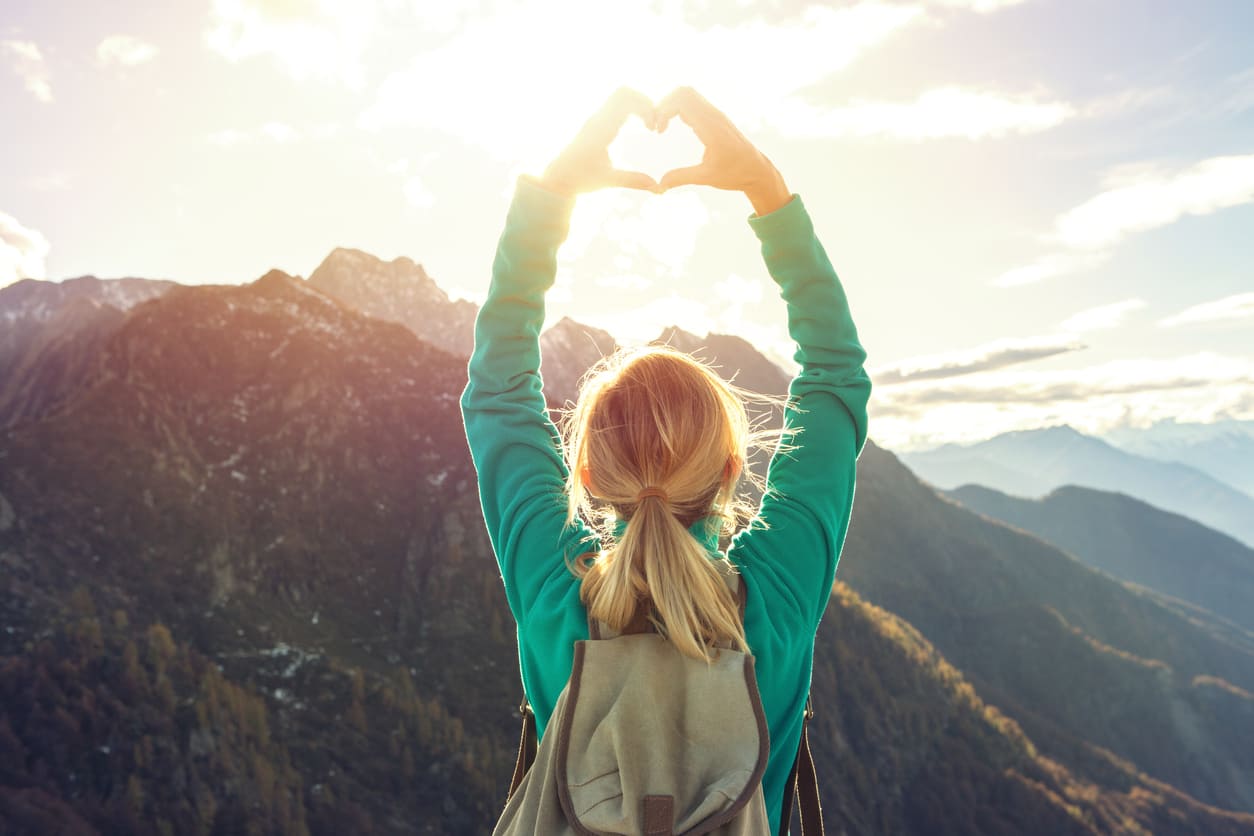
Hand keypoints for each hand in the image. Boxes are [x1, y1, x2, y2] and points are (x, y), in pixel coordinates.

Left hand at [538, 87, 660, 196]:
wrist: (557, 177)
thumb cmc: (578, 179)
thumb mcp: (607, 180)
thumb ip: (633, 180)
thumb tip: (658, 187)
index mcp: (600, 129)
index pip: (625, 100)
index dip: (645, 107)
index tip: (653, 128)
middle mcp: (598, 119)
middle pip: (624, 92)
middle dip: (645, 102)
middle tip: (654, 123)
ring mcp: (596, 118)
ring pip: (620, 96)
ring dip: (639, 105)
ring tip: (649, 125)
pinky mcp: (597, 121)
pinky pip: (617, 105)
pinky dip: (632, 109)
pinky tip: (640, 126)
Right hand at [653, 86, 790, 214]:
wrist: (757, 170)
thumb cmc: (735, 174)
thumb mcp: (707, 177)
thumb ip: (682, 177)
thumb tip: (659, 184)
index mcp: (711, 127)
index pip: (683, 100)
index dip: (664, 110)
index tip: (658, 131)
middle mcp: (713, 115)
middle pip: (683, 91)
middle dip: (664, 104)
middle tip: (656, 126)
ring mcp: (714, 114)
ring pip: (687, 94)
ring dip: (670, 105)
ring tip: (661, 126)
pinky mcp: (714, 117)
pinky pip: (692, 102)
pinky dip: (677, 109)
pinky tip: (670, 126)